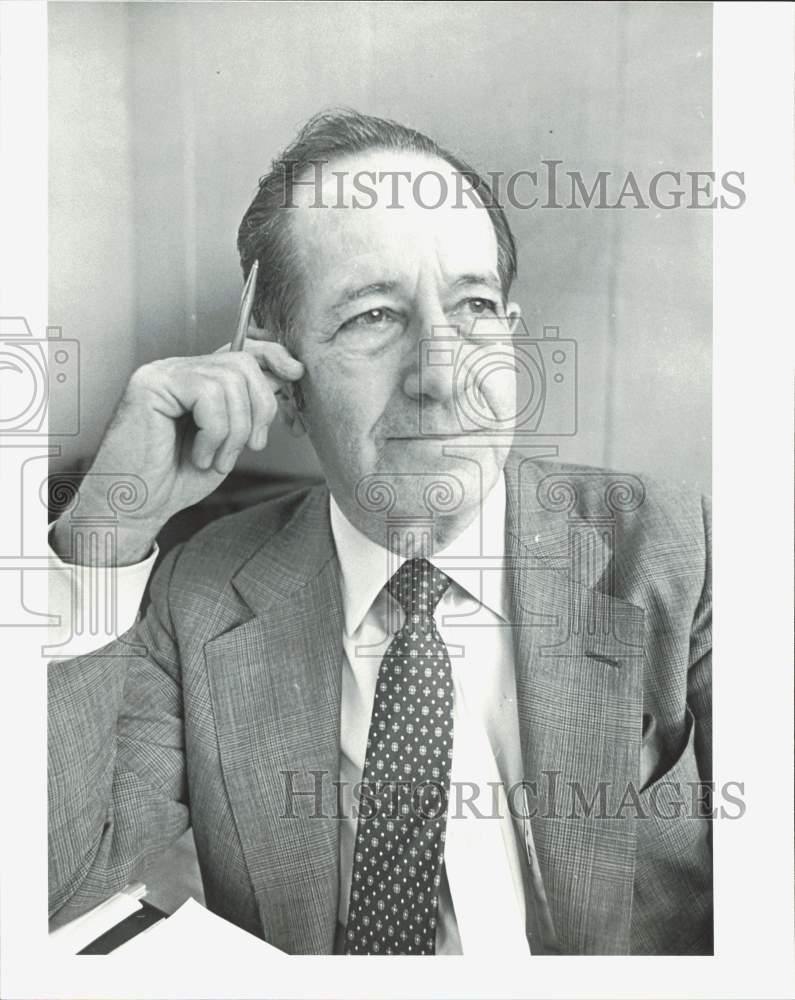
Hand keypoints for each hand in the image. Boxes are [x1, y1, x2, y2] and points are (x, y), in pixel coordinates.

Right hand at [51, 338, 303, 563]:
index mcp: (197, 378)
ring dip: (235, 431)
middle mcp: (179, 369)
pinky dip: (214, 433)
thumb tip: (283, 377)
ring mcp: (163, 373)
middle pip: (244, 363)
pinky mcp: (151, 385)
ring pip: (230, 381)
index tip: (296, 374)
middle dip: (260, 408)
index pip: (242, 348)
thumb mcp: (228, 439)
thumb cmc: (175, 479)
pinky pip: (208, 395)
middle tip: (253, 446)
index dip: (274, 356)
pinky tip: (199, 455)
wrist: (135, 507)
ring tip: (217, 459)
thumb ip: (248, 407)